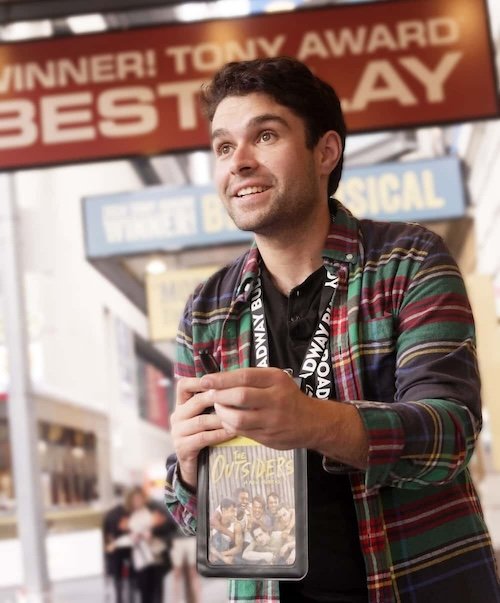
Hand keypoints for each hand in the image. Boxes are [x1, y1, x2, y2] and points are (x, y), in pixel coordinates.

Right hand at [170, 377, 233, 488]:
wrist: (195, 467)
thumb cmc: (205, 435)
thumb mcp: (206, 415)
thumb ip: (213, 401)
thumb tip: (235, 382)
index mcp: (181, 404)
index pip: (183, 385)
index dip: (198, 380)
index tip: (219, 379)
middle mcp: (177, 416)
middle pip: (196, 401)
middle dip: (217, 398)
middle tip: (237, 396)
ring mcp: (177, 432)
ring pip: (201, 420)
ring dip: (222, 418)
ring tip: (239, 417)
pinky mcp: (182, 447)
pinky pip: (203, 438)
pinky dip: (219, 434)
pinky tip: (232, 432)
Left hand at [200, 368, 368, 468]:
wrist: (313, 422)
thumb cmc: (288, 396)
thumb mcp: (276, 380)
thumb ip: (253, 378)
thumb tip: (220, 378)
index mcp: (276, 380)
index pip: (244, 377)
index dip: (221, 379)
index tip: (205, 380)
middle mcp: (275, 399)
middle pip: (240, 397)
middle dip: (219, 396)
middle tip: (208, 394)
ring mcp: (272, 420)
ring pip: (238, 418)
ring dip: (222, 413)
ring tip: (217, 407)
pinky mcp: (268, 437)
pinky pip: (242, 431)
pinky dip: (229, 424)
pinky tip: (226, 419)